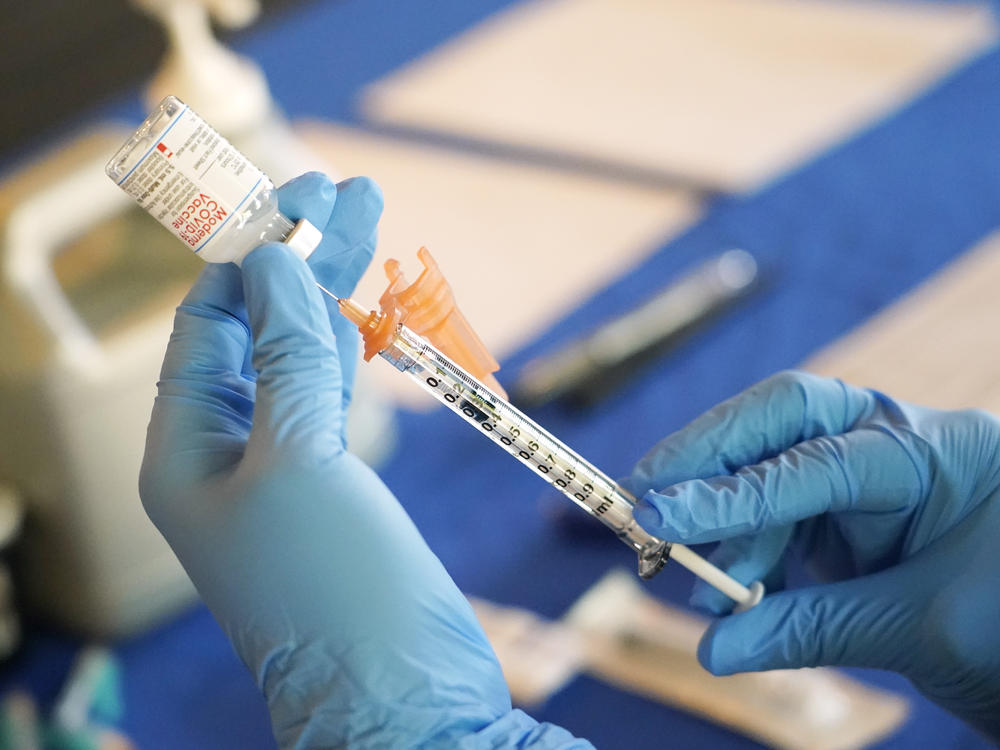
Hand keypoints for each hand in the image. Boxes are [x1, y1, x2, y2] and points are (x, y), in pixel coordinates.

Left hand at [139, 172, 589, 748]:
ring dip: (334, 290)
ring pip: (304, 356)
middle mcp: (228, 457)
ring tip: (370, 217)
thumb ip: (288, 355)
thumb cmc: (336, 591)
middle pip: (259, 331)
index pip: (210, 326)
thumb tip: (270, 259)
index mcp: (188, 454)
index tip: (298, 198)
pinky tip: (370, 302)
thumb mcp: (300, 461)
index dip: (251, 258)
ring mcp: (287, 471)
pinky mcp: (341, 487)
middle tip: (345, 188)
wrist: (405, 697)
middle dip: (299, 260)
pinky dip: (355, 344)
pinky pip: (337, 395)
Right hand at [625, 371, 999, 739]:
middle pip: (783, 420)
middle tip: (644, 497)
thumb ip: (812, 630)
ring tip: (687, 572)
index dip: (733, 492)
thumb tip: (713, 651)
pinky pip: (779, 510)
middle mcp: (896, 441)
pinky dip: (744, 544)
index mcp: (937, 453)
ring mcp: (868, 471)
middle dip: (709, 457)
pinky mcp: (847, 508)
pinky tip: (728, 588)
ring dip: (721, 518)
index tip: (660, 514)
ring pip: (770, 464)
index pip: (819, 459)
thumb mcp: (921, 631)